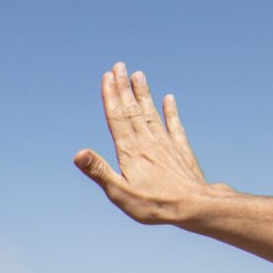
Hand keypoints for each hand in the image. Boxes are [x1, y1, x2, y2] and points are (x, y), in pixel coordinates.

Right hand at [75, 64, 223, 226]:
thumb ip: (99, 171)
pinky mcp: (181, 150)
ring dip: (143, 93)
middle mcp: (147, 141)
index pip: (117, 117)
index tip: (107, 76)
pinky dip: (171, 111)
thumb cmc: (155, 204)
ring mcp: (166, 143)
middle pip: (132, 109)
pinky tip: (169, 98)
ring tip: (138, 75)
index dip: (111, 96)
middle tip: (119, 66)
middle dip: (124, 87)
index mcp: (130, 150)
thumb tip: (78, 153)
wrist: (194, 206)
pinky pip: (174, 125)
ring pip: (151, 112)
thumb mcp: (120, 193)